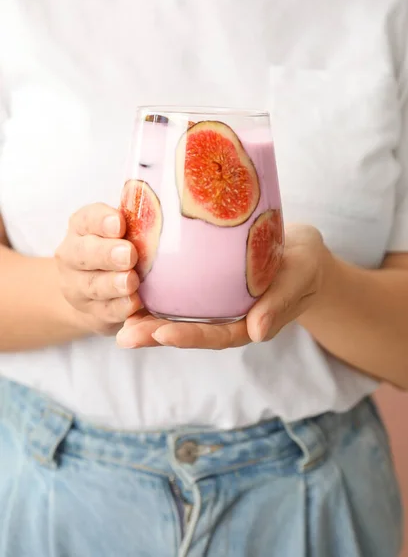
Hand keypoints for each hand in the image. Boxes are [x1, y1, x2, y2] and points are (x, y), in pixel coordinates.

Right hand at [55, 203, 141, 335]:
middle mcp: (73, 255)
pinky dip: (119, 308)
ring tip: (131, 282)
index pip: (87, 219)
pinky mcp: (91, 312)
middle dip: (106, 253)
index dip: (102, 220)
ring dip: (112, 284)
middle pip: (84, 252)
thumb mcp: (125, 232)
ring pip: (92, 284)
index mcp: (83, 227)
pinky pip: (104, 311)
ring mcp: (78, 286)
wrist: (96, 293)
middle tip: (129, 254)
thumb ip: (138, 222)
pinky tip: (133, 304)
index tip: (119, 223)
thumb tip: (169, 206)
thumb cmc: (119, 250)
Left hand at [116, 224, 330, 348]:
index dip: (190, 337)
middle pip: (190, 330)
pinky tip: (132, 285)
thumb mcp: (301, 277)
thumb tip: (257, 332)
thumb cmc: (305, 264)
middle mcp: (227, 317)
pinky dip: (157, 291)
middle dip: (156, 334)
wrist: (302, 249)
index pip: (218, 336)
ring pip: (179, 314)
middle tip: (124, 335)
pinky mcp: (207, 284)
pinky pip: (180, 290)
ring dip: (149, 318)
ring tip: (118, 319)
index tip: (162, 334)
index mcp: (249, 323)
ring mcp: (215, 303)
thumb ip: (281, 303)